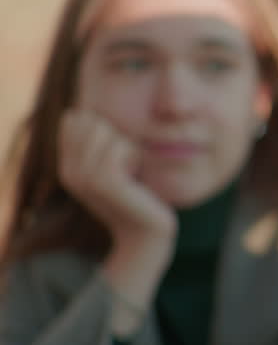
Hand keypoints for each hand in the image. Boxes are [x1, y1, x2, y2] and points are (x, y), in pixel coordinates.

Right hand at [58, 109, 175, 330]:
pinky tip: (136, 176)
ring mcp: (84, 178)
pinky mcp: (105, 182)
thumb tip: (78, 112)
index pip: (74, 118)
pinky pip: (121, 146)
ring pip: (108, 131)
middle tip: (125, 165)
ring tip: (131, 173)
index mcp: (65, 165)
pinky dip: (135, 154)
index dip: (102, 127)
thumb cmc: (135, 195)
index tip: (113, 156)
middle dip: (116, 134)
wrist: (146, 232)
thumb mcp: (110, 165)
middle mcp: (68, 171)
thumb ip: (94, 140)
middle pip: (90, 120)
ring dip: (128, 147)